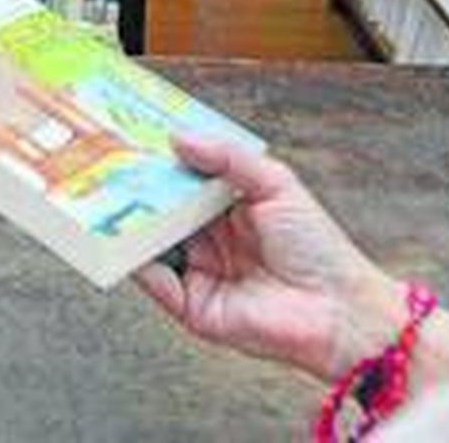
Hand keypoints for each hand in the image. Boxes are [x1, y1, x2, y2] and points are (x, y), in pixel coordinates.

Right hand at [135, 134, 402, 380]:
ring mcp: (201, 273)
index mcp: (231, 208)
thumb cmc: (318, 247)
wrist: (338, 311)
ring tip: (110, 198)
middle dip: (140, 191)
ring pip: (155, 244)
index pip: (187, 181)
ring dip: (134, 224)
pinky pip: (158, 283)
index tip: (137, 141)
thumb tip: (179, 137)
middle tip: (112, 165)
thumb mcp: (275, 184)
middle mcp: (212, 240)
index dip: (164, 163)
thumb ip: (227, 158)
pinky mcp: (195, 307)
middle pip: (166, 211)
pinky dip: (139, 263)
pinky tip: (129, 241)